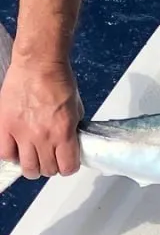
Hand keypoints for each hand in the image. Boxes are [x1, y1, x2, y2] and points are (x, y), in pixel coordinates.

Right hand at [0, 54, 82, 176]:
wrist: (39, 65)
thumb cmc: (59, 81)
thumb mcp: (76, 108)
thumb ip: (72, 128)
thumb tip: (70, 142)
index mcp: (64, 132)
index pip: (67, 167)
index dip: (69, 168)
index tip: (68, 163)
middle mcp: (43, 137)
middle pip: (46, 169)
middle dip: (51, 167)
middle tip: (50, 159)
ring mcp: (21, 133)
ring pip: (26, 167)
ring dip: (32, 166)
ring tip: (34, 158)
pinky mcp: (4, 126)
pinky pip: (4, 153)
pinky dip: (11, 155)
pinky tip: (17, 149)